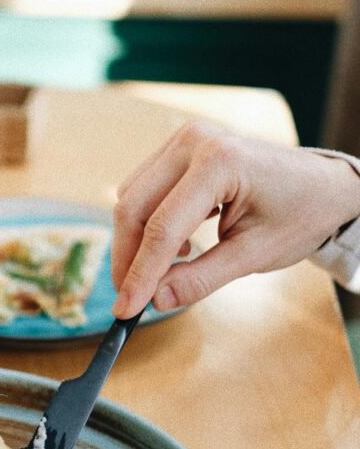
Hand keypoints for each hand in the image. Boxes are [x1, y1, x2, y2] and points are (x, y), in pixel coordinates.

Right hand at [111, 121, 359, 317]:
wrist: (322, 186)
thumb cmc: (299, 215)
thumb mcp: (253, 256)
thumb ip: (200, 278)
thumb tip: (155, 300)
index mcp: (220, 163)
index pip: (162, 227)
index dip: (140, 273)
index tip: (125, 309)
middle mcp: (195, 141)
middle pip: (133, 207)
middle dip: (128, 258)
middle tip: (130, 298)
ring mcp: (185, 139)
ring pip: (132, 197)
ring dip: (136, 240)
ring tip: (166, 269)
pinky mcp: (180, 147)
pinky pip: (143, 188)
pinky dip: (147, 221)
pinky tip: (176, 243)